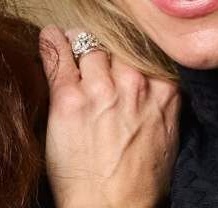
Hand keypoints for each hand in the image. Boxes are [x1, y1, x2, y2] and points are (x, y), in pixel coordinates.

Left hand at [41, 26, 179, 207]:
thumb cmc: (140, 181)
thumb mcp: (167, 134)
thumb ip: (161, 100)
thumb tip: (153, 81)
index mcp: (164, 91)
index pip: (144, 47)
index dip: (128, 46)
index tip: (119, 48)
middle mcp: (134, 83)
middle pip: (116, 43)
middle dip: (103, 46)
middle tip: (92, 50)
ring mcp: (99, 88)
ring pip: (88, 44)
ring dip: (77, 44)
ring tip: (68, 43)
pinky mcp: (68, 97)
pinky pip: (57, 55)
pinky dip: (52, 41)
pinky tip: (49, 36)